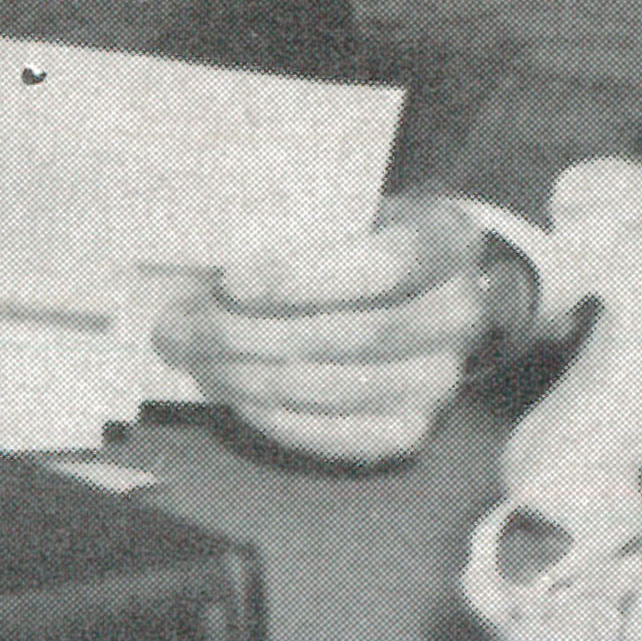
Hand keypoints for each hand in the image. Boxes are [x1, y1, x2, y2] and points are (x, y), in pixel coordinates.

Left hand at [154, 194, 491, 464]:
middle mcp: (457, 315)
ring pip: (342, 388)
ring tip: (195, 358)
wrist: (413, 281)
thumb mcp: (344, 204)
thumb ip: (300, 218)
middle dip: (255, 334)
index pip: (382, 263)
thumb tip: (208, 243)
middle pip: (354, 335)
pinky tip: (237, 397)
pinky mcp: (416, 428)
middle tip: (183, 326)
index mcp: (446, 240)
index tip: (232, 281)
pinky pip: (345, 437)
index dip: (303, 276)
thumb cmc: (360, 232)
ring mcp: (441, 379)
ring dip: (255, 378)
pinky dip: (283, 420)